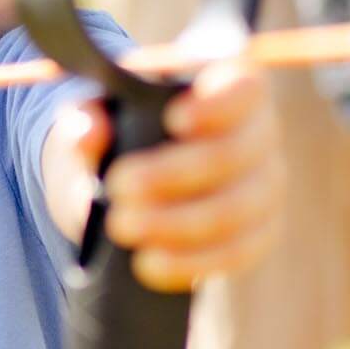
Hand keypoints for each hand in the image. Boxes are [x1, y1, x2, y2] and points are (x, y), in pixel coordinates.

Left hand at [67, 61, 283, 292]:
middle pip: (236, 154)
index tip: (173, 120)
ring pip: (235, 210)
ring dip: (175, 223)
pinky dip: (188, 262)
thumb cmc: (117, 137)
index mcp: (227, 85)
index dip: (218, 105)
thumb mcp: (92, 122)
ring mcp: (264, 186)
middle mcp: (258, 132)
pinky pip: (236, 254)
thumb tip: (89, 129)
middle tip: (117, 186)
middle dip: (173, 174)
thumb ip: (85, 120)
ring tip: (122, 227)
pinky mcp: (259, 235)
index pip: (246, 87)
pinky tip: (148, 263)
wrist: (125, 191)